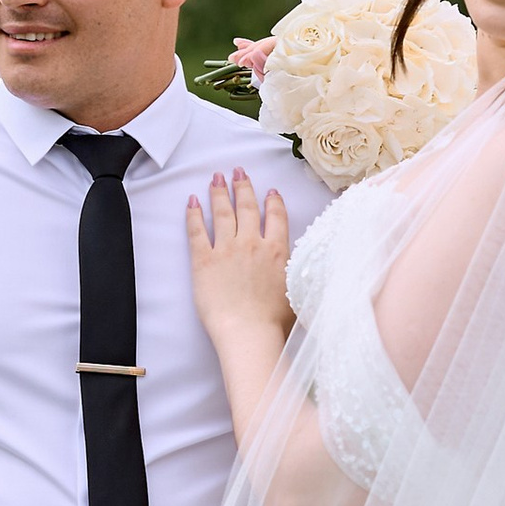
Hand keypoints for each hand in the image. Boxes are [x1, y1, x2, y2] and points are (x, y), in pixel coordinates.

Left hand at [185, 169, 292, 343]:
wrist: (249, 334)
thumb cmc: (275, 323)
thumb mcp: (299, 293)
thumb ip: (300, 273)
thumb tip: (311, 268)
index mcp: (277, 250)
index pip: (276, 216)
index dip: (273, 201)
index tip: (270, 191)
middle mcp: (252, 244)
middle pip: (247, 208)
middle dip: (242, 186)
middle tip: (238, 171)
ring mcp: (226, 250)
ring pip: (222, 213)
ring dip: (219, 193)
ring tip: (216, 178)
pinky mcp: (203, 261)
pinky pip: (197, 232)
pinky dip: (194, 214)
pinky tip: (192, 201)